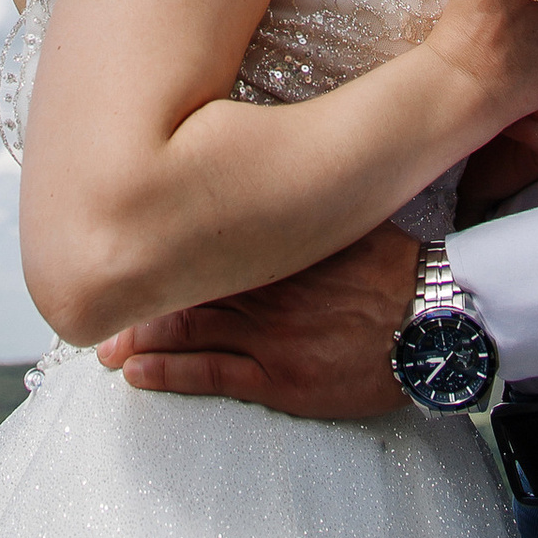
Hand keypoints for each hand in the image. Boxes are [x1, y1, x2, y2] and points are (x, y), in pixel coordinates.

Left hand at [96, 224, 418, 417]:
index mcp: (277, 237)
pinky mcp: (280, 379)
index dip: (158, 241)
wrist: (440, 318)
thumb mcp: (351, 209)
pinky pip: (211, 376)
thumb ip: (307, 194)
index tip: (125, 238)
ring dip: (139, 335)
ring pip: (186, 331)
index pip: (200, 233)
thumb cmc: (402, 264)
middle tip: (97, 297)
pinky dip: (167, 373)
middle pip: (182, 284)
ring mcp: (268, 334)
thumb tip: (281, 158)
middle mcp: (263, 282)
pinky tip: (135, 372)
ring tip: (103, 343)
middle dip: (137, 294)